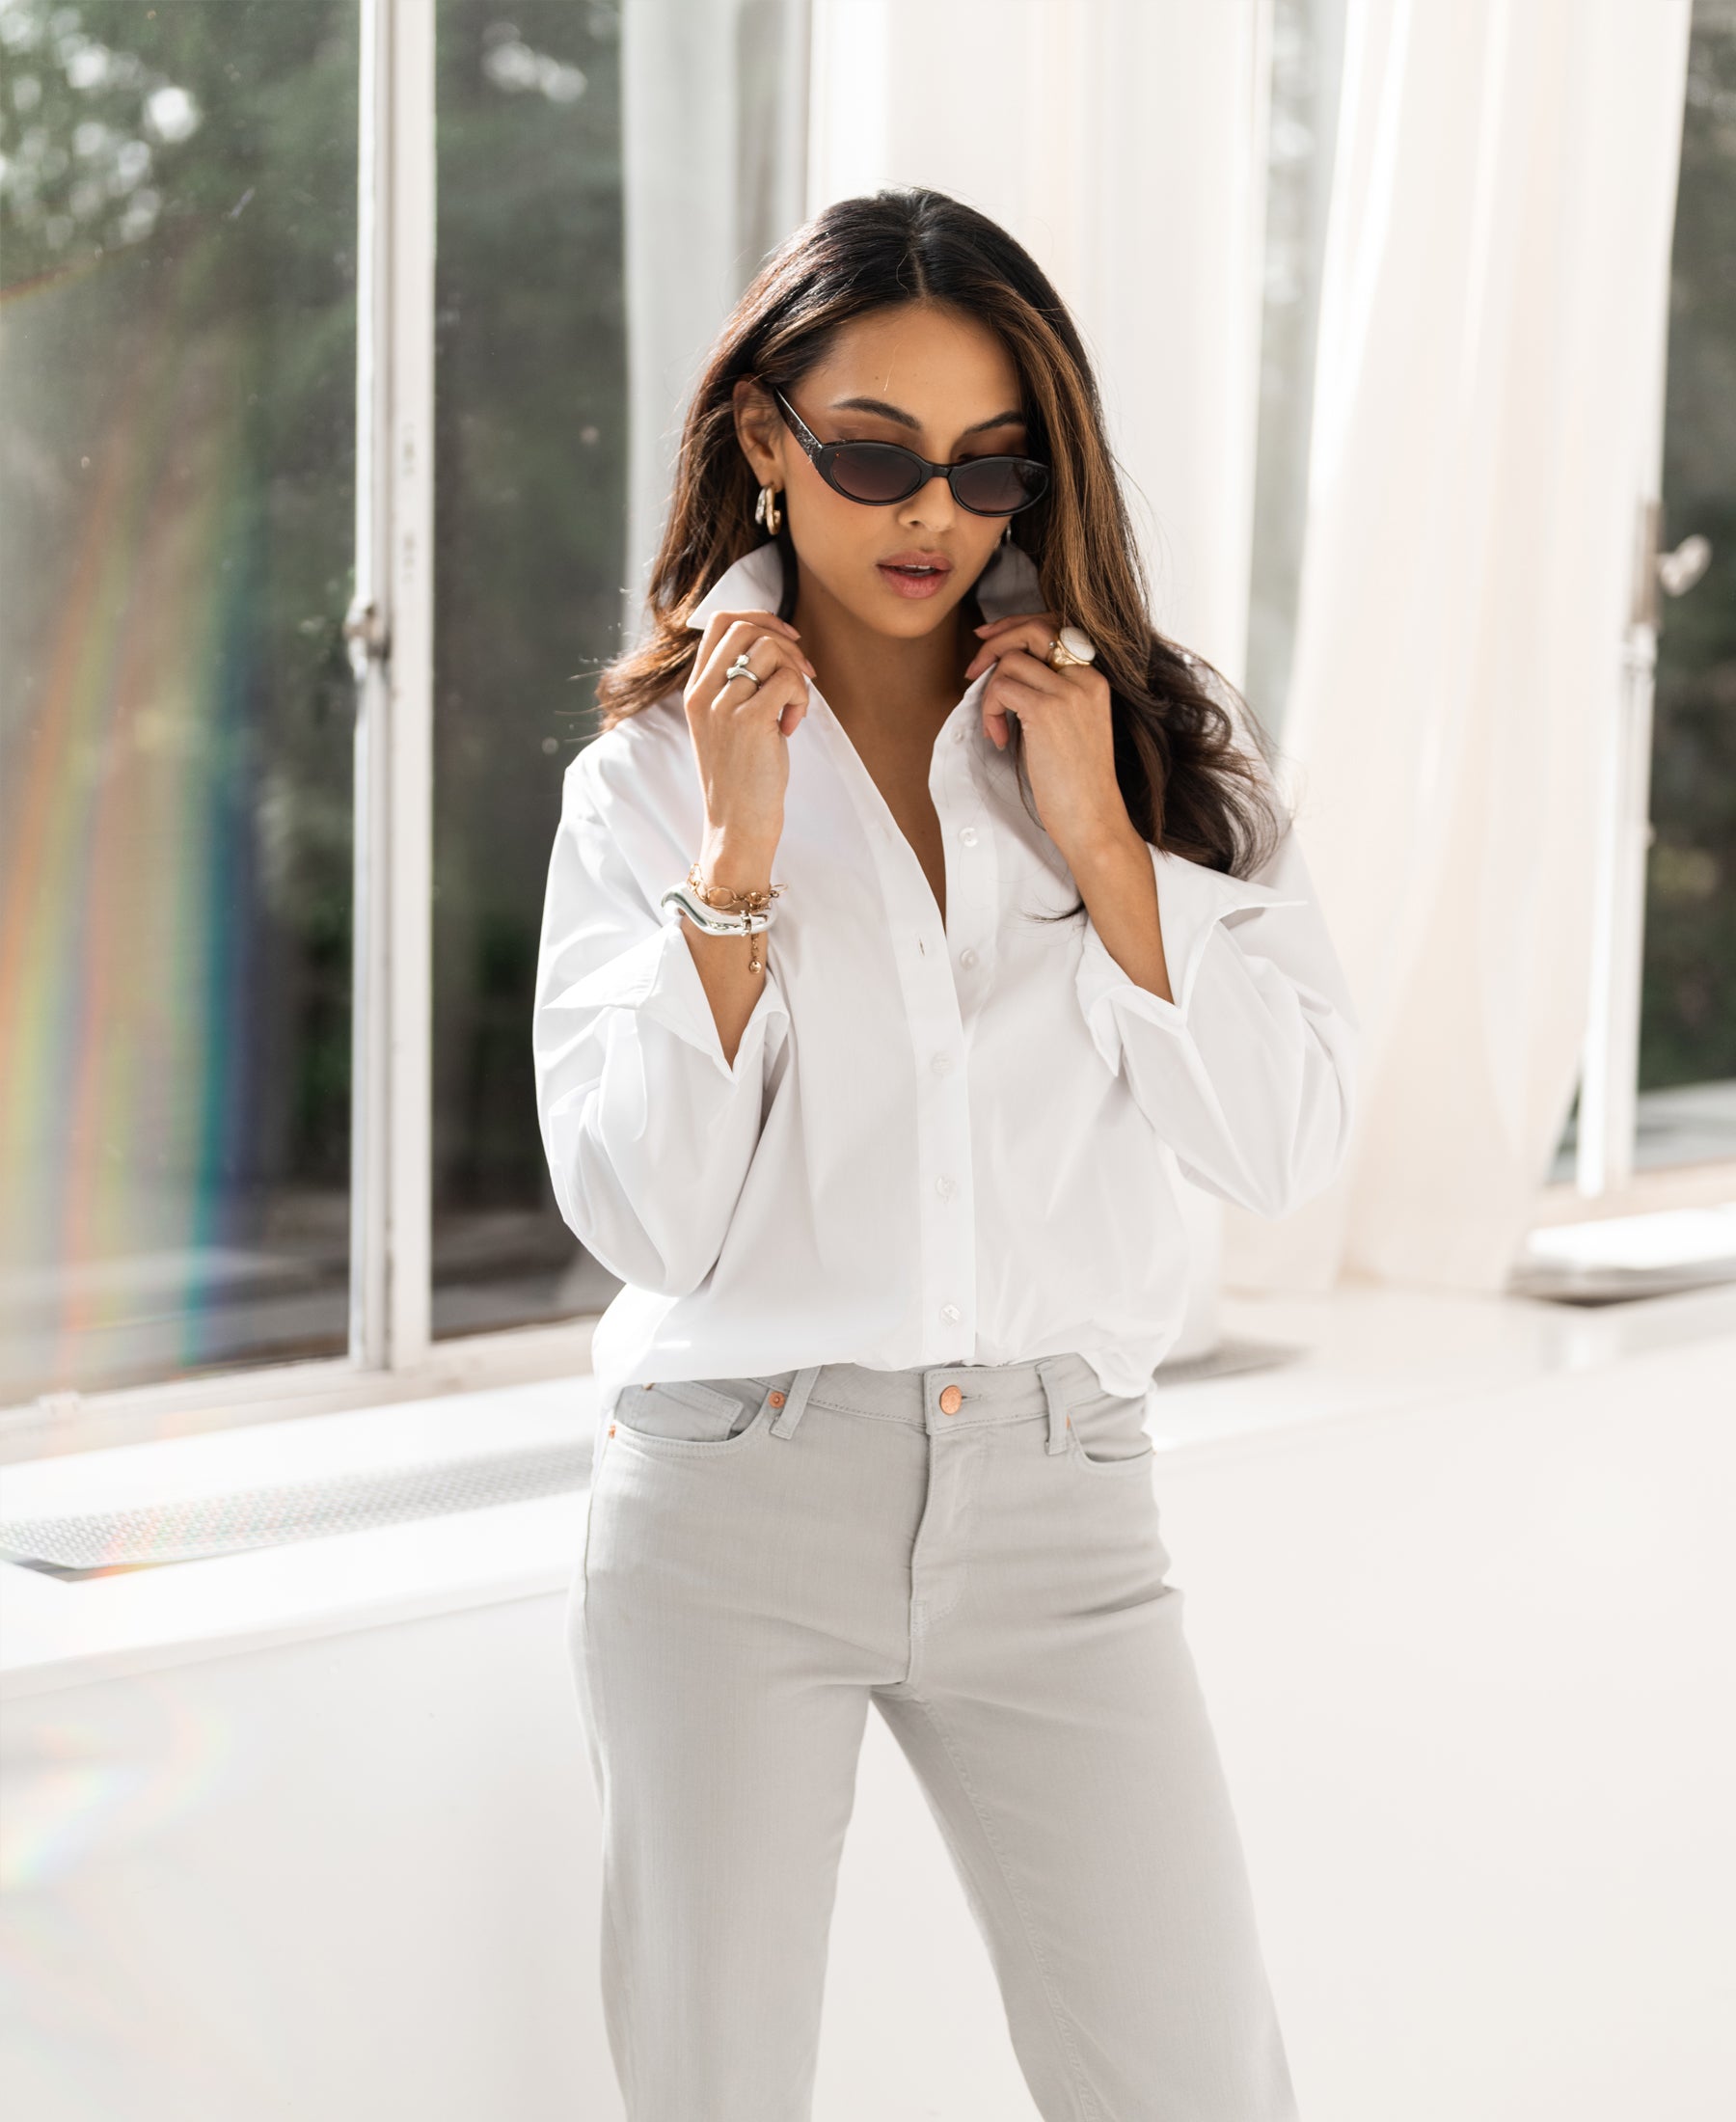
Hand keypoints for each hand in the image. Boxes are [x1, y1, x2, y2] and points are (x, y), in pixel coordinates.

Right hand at [683, 608, 814, 888]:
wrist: (736, 825)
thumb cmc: (740, 778)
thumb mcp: (727, 725)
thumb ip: (738, 687)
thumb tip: (778, 648)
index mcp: (695, 690)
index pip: (721, 622)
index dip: (760, 618)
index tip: (787, 639)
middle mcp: (704, 693)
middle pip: (746, 627)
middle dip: (785, 642)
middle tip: (801, 675)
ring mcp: (724, 706)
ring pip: (770, 649)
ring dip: (796, 674)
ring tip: (793, 709)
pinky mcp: (751, 721)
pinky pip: (789, 680)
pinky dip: (801, 699)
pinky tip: (792, 727)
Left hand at [963, 611, 1142, 871]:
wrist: (1093, 818)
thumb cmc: (1076, 783)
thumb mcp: (1069, 727)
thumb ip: (1048, 694)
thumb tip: (1004, 671)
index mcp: (1094, 680)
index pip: (1055, 627)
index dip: (1017, 626)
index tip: (989, 638)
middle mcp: (1085, 679)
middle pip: (1034, 629)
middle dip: (996, 640)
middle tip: (973, 669)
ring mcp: (1067, 693)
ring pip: (1009, 661)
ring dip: (990, 692)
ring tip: (997, 728)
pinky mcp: (1046, 710)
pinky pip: (1000, 687)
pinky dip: (990, 710)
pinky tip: (1000, 739)